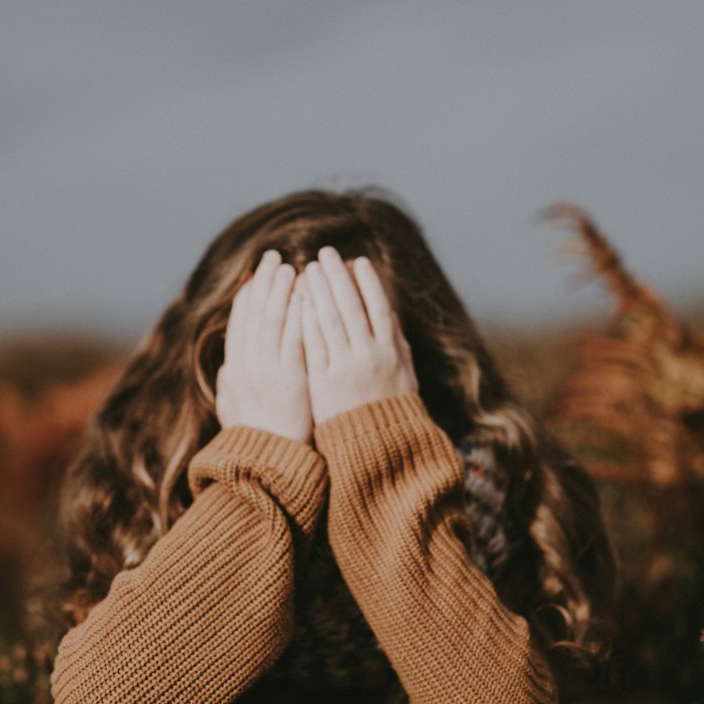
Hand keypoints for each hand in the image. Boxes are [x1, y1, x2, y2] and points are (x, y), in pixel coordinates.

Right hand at [215, 249, 312, 443]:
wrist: (265, 467)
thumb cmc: (253, 444)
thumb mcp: (232, 411)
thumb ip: (230, 386)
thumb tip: (226, 371)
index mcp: (233, 370)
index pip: (239, 323)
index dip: (247, 296)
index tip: (254, 275)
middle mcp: (246, 366)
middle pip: (253, 313)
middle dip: (263, 282)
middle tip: (272, 257)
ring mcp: (267, 370)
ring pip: (272, 320)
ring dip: (280, 290)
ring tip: (290, 266)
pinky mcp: (289, 378)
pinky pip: (293, 338)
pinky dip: (297, 313)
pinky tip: (305, 294)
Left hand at [298, 245, 417, 424]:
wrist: (378, 450)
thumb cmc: (392, 412)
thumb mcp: (405, 377)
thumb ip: (398, 345)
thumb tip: (389, 315)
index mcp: (391, 352)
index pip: (379, 307)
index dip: (368, 282)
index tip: (357, 261)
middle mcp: (369, 356)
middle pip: (352, 307)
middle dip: (337, 278)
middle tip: (325, 254)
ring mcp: (345, 368)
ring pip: (331, 321)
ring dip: (318, 292)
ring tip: (308, 269)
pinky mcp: (324, 383)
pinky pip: (314, 346)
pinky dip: (306, 322)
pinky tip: (298, 302)